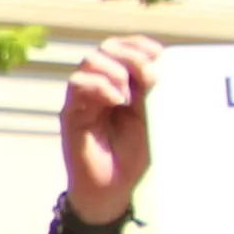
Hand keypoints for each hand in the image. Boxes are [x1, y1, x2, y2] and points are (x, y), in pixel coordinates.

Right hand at [56, 36, 164, 228]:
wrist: (113, 189)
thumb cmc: (133, 156)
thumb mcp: (152, 119)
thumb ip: (153, 94)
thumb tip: (163, 67)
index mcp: (123, 83)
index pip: (125, 47)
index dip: (140, 44)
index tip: (160, 54)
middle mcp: (101, 85)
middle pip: (107, 47)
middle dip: (130, 55)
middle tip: (148, 75)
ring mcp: (84, 98)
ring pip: (90, 61)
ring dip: (114, 70)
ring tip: (129, 93)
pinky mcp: (71, 113)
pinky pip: (78, 85)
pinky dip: (99, 86)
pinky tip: (116, 101)